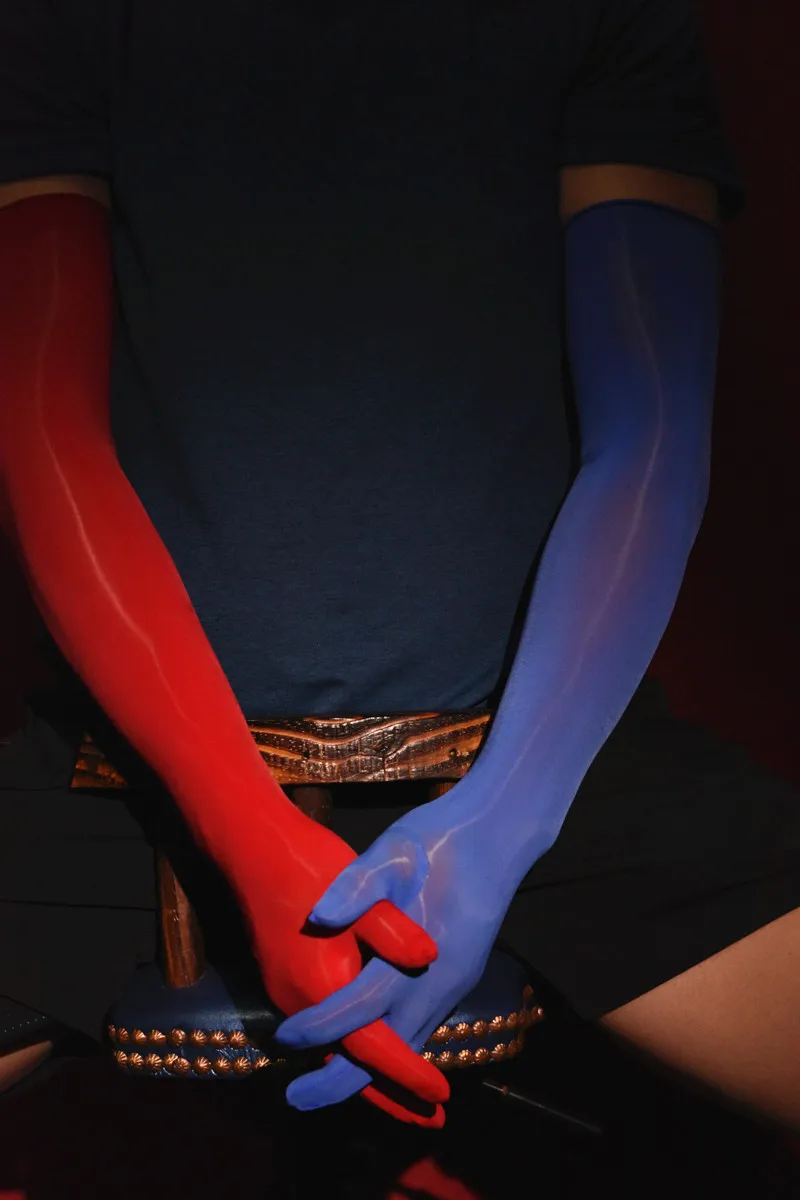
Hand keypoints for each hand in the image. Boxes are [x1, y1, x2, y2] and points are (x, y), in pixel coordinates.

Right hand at [232, 813, 449, 1122]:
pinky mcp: (285, 978)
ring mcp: (287, 991)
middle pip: (349, 1062)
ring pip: (334, 1048)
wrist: (252, 846)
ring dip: (371, 1071)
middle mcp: (298, 999)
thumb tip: (428, 955)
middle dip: (390, 1092)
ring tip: (409, 1094)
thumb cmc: (308, 863)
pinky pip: (323, 1029)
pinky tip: (372, 1045)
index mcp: (321, 982)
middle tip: (430, 1118)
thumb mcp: (362, 883)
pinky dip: (351, 1048)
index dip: (405, 1073)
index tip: (439, 1096)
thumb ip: (391, 927)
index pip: (369, 1046)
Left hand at [274, 786, 520, 1122]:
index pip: (362, 1008)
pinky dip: (393, 1047)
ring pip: (410, 1044)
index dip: (321, 1026)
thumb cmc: (440, 840)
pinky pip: (421, 1025)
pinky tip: (370, 1047)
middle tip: (298, 1098)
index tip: (284, 1037)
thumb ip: (357, 886)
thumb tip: (318, 916)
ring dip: (371, 1071)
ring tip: (325, 1081)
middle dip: (343, 1079)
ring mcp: (455, 983)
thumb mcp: (394, 852)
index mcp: (422, 957)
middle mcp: (441, 983)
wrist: (496, 834)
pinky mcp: (459, 976)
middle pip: (389, 1050)